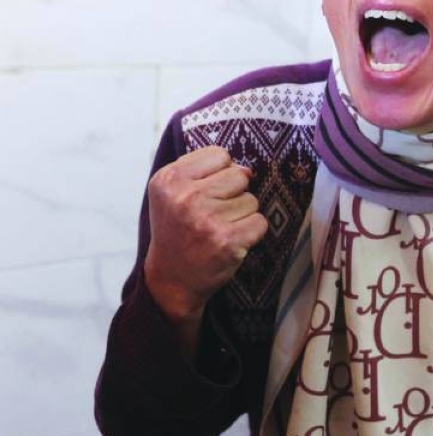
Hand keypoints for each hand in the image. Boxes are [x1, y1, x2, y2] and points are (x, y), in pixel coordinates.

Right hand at [143, 146, 268, 327]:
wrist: (172, 280)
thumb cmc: (178, 230)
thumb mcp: (173, 193)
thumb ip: (204, 171)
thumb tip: (247, 169)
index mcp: (169, 179)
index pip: (220, 155)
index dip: (220, 174)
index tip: (205, 193)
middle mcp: (185, 197)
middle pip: (239, 176)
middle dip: (233, 194)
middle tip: (211, 215)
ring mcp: (206, 219)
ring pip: (251, 200)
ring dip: (241, 215)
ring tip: (217, 229)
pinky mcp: (227, 241)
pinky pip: (260, 222)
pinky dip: (252, 232)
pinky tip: (231, 241)